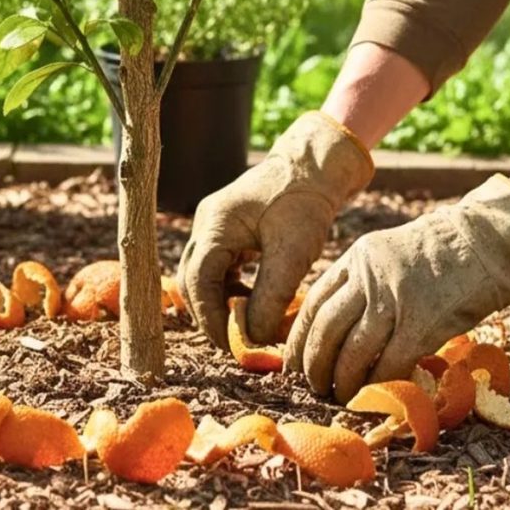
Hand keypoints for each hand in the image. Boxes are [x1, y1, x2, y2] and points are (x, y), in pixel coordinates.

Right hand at [178, 112, 373, 348]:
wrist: (316, 166)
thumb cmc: (306, 203)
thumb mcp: (293, 254)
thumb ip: (271, 297)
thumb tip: (252, 337)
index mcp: (215, 225)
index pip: (198, 282)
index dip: (211, 318)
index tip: (233, 344)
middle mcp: (207, 222)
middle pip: (193, 280)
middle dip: (211, 314)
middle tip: (237, 341)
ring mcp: (214, 223)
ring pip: (203, 274)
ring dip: (220, 302)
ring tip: (247, 323)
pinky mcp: (227, 227)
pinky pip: (218, 265)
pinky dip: (229, 287)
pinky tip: (252, 300)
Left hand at [284, 175, 509, 403]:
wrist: (489, 238)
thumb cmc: (443, 250)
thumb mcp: (389, 253)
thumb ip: (362, 282)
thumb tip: (340, 326)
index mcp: (357, 259)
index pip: (313, 302)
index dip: (298, 338)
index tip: (293, 362)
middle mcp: (369, 278)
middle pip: (326, 330)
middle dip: (314, 365)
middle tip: (315, 386)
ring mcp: (396, 300)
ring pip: (353, 352)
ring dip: (343, 381)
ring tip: (342, 396)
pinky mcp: (424, 323)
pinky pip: (391, 363)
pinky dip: (380, 384)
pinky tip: (377, 394)